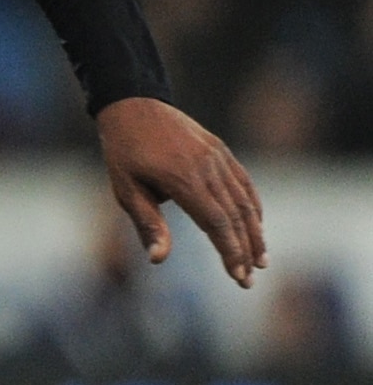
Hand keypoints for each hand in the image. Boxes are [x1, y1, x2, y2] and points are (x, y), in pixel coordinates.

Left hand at [97, 96, 265, 285]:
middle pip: (235, 216)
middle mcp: (207, 168)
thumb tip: (159, 259)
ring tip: (261, 260)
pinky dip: (253, 205)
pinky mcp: (220, 150)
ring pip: (244, 200)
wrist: (133, 105)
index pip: (216, 222)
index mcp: (183, 179)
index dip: (230, 251)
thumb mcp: (125, 190)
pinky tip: (256, 225)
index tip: (237, 275)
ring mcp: (217, 157)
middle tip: (249, 279)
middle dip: (245, 250)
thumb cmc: (123, 152)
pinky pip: (243, 182)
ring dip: (255, 232)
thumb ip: (148, 224)